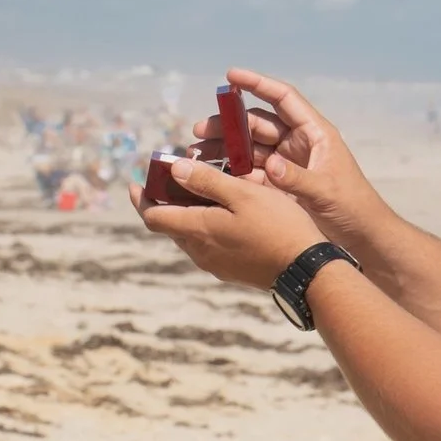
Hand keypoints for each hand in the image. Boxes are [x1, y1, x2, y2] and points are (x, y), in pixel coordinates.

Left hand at [134, 160, 320, 290]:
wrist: (305, 269)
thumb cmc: (277, 226)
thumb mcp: (243, 194)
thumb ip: (206, 181)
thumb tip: (174, 170)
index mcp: (198, 230)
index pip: (154, 217)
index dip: (141, 200)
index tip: (135, 184)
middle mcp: (200, 252)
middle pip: (170, 226)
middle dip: (165, 203)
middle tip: (171, 180)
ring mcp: (215, 264)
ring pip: (189, 236)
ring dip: (186, 215)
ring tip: (198, 192)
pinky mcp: (230, 270)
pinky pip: (206, 246)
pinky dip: (204, 227)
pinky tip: (222, 214)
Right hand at [193, 69, 383, 251]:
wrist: (361, 237)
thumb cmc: (353, 207)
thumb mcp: (326, 192)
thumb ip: (298, 179)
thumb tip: (271, 165)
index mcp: (315, 133)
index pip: (283, 98)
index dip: (257, 84)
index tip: (230, 76)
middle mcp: (298, 143)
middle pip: (257, 124)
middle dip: (228, 123)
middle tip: (200, 130)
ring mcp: (286, 163)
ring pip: (249, 147)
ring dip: (224, 147)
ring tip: (197, 152)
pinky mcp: (278, 184)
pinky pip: (250, 172)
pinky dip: (230, 171)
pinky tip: (210, 173)